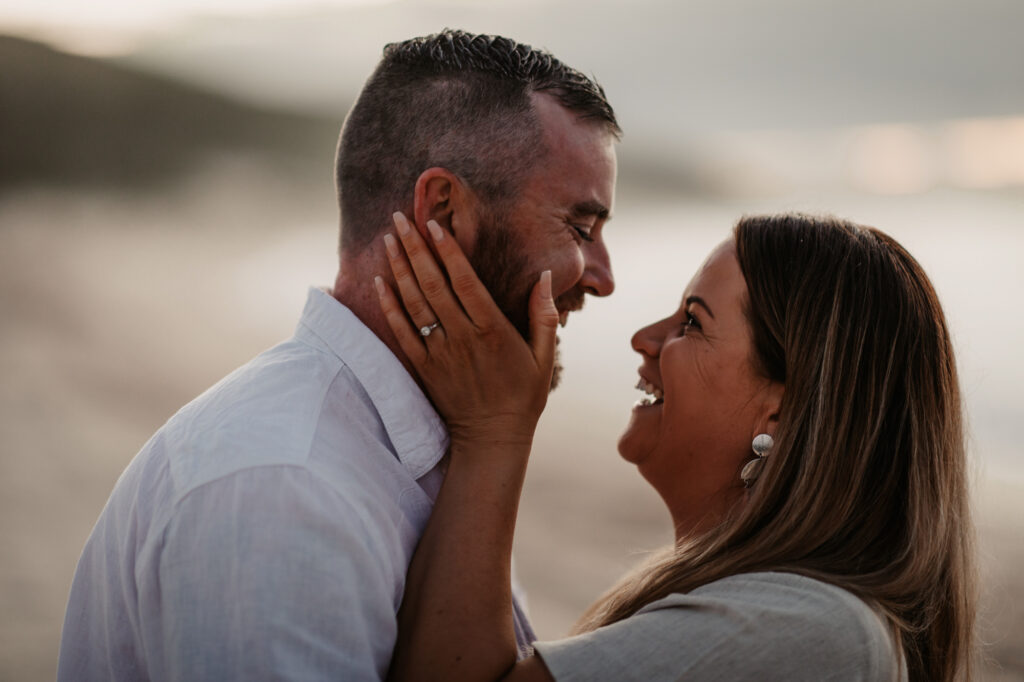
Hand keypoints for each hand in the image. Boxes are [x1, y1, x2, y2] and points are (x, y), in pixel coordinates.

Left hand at [375, 212, 558, 447]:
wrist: (492, 438)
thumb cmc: (523, 395)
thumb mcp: (544, 356)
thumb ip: (544, 315)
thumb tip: (546, 277)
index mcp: (493, 330)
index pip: (466, 282)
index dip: (448, 251)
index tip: (434, 224)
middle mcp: (463, 337)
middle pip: (434, 284)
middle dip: (415, 248)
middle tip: (400, 218)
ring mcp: (440, 353)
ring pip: (415, 303)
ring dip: (399, 268)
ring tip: (388, 239)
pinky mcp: (424, 367)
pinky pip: (403, 331)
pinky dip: (390, 305)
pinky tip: (380, 281)